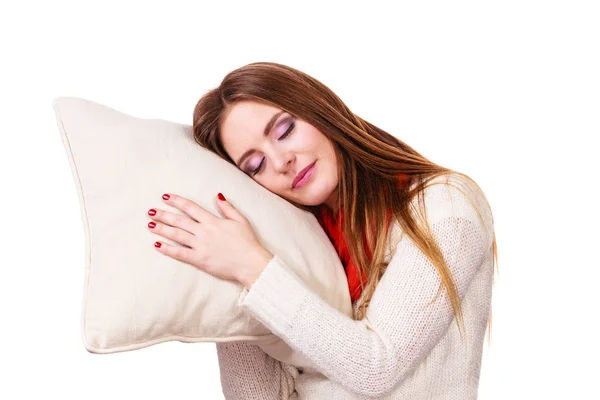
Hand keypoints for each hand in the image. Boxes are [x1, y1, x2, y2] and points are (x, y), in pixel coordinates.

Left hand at [147, 192, 272, 283]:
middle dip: (163, 215)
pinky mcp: (199, 260)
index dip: (177, 201)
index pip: (190, 207)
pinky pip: (180, 253)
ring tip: (149, 224)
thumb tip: (217, 195)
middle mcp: (204, 232)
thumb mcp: (241, 220)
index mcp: (213, 221)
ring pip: (176, 235)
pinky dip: (167, 249)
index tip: (165, 197)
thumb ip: (227, 208)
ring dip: (161, 229)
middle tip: (150, 211)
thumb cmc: (247, 242)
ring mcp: (200, 246)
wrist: (250, 263)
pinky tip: (157, 245)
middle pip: (179, 221)